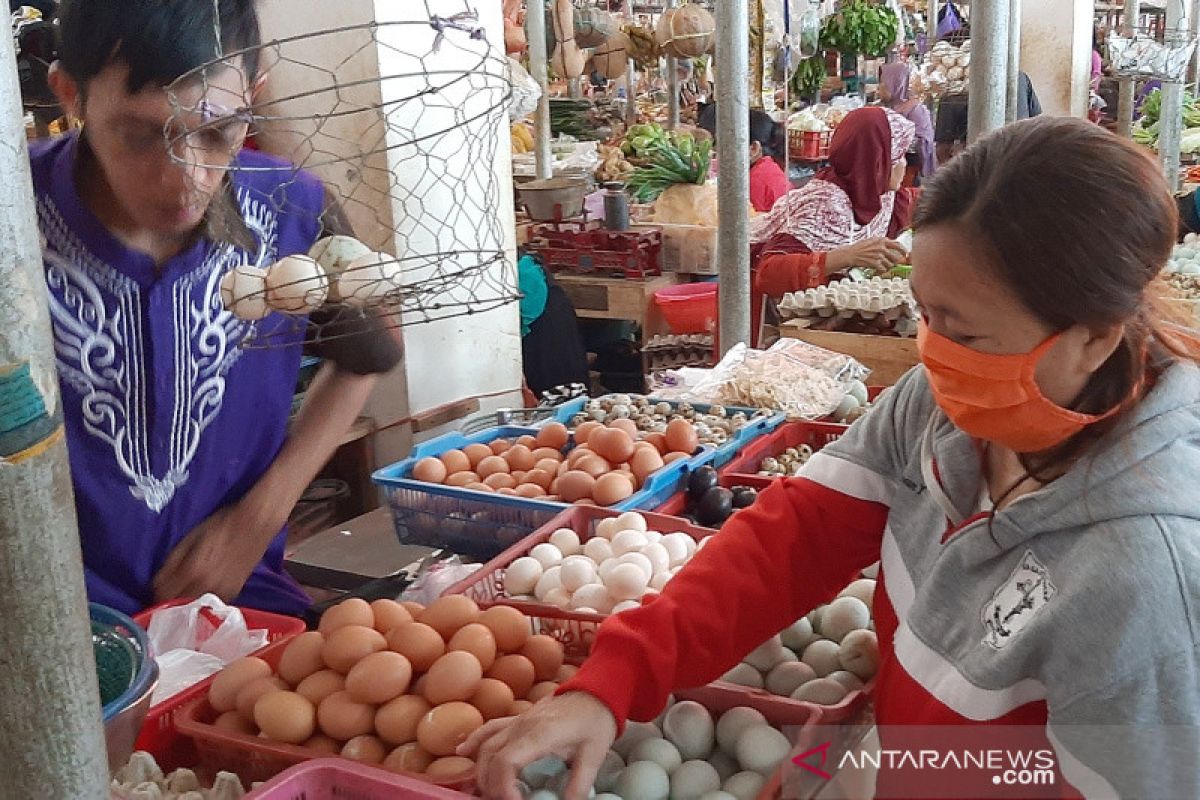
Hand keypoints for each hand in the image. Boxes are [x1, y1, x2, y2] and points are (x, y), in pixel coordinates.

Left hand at [152, 503, 279, 603]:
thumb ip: (172, 562)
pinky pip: (209, 605)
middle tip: (164, 595)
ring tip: (181, 596)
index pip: (162, 595)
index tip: (152, 590)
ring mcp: (221, 593)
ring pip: (194, 610)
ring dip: (184, 606)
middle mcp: (206, 587)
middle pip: (177, 607)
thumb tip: (156, 583)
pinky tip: (199, 594)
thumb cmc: (222, 525)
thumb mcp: (191, 537)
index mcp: (193, 571)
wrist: (256, 524)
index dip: (153, 594)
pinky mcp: (233, 594)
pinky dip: (200, 603)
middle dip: (167, 603)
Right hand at [459, 692, 617, 799]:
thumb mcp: (594, 756)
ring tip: (489, 792)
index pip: (506, 762)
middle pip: (490, 757)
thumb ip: (579, 785)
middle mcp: (522, 726)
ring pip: (486, 745)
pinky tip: (462, 752)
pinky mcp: (518, 718)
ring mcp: (517, 720)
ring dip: (482, 770)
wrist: (597, 690)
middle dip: (490, 785)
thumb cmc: (596, 720)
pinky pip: (490, 728)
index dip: (502, 788)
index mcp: (539, 734)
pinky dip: (474, 741)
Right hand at [827, 237, 907, 272]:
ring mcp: (879, 256)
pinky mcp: (875, 263)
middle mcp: (882, 247)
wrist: (851, 254)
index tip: (906, 255)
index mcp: (883, 240)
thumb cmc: (861, 247)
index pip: (898, 245)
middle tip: (892, 263)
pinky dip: (882, 270)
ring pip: (890, 265)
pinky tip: (877, 268)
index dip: (904, 251)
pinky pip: (884, 269)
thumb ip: (884, 242)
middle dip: (895, 262)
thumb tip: (895, 245)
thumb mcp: (873, 240)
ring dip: (887, 266)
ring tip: (881, 265)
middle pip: (896, 257)